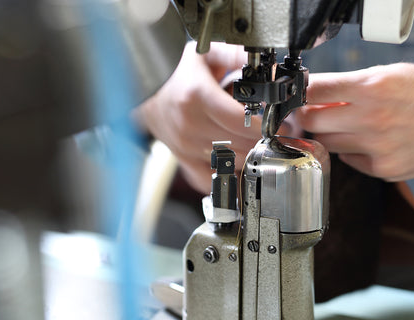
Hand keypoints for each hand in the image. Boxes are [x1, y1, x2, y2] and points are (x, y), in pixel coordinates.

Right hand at [134, 42, 273, 193]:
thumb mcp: (205, 53)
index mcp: (197, 97)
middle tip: (270, 130)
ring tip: (254, 141)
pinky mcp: (181, 157)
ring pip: (229, 162)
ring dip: (247, 154)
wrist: (138, 84)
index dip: (264, 124)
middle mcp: (189, 125)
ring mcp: (184, 145)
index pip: (241, 122)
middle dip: (261, 139)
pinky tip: (234, 160)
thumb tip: (263, 62)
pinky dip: (224, 173)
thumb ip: (236, 55)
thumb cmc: (171, 71)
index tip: (275, 122)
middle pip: (240, 144)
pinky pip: (207, 178)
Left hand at [296, 63, 413, 180]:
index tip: (298, 95)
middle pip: (312, 121)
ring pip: (327, 143)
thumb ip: (348, 84)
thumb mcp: (388, 74)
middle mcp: (374, 119)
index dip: (302, 93)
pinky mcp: (384, 168)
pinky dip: (350, 150)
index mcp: (373, 89)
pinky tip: (367, 140)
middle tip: (312, 111)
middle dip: (307, 115)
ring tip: (348, 124)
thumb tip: (312, 92)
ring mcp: (378, 148)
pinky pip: (347, 160)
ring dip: (330, 133)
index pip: (315, 91)